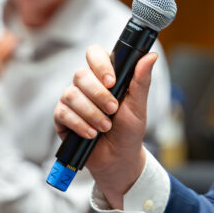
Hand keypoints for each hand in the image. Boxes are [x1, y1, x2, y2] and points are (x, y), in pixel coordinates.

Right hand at [54, 45, 156, 206]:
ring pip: (71, 94)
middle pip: (81, 74)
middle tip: (113, 110)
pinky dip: (79, 124)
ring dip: (91, 113)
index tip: (112, 81)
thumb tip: (151, 55)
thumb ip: (141, 80)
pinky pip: (63, 112)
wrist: (118, 158)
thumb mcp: (138, 105)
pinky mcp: (61, 116)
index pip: (94, 54)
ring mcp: (72, 99)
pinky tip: (91, 134)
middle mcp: (86, 84)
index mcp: (104, 75)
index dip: (100, 64)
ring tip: (105, 127)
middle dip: (98, 95)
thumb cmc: (129, 129)